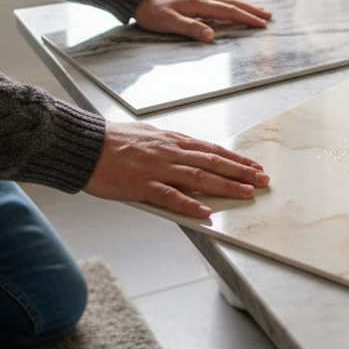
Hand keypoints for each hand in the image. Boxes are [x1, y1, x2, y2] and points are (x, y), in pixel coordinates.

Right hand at [84, 121, 269, 217]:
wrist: (85, 145)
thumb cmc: (112, 141)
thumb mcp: (148, 136)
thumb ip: (169, 147)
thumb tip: (189, 153)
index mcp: (172, 140)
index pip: (212, 150)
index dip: (236, 159)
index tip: (254, 166)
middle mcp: (170, 152)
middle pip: (213, 162)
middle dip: (241, 172)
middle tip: (263, 181)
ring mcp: (157, 168)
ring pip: (198, 178)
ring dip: (225, 186)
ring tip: (246, 194)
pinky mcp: (142, 185)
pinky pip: (170, 196)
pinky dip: (189, 204)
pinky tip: (205, 212)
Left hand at [134, 0, 271, 41]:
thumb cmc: (152, 12)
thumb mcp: (169, 23)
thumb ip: (191, 29)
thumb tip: (211, 36)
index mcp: (199, 5)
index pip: (229, 11)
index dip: (246, 18)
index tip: (261, 25)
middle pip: (232, 4)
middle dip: (251, 10)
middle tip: (268, 16)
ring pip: (227, 2)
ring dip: (243, 7)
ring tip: (256, 11)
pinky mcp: (193, 1)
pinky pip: (219, 3)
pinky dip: (231, 6)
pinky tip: (232, 9)